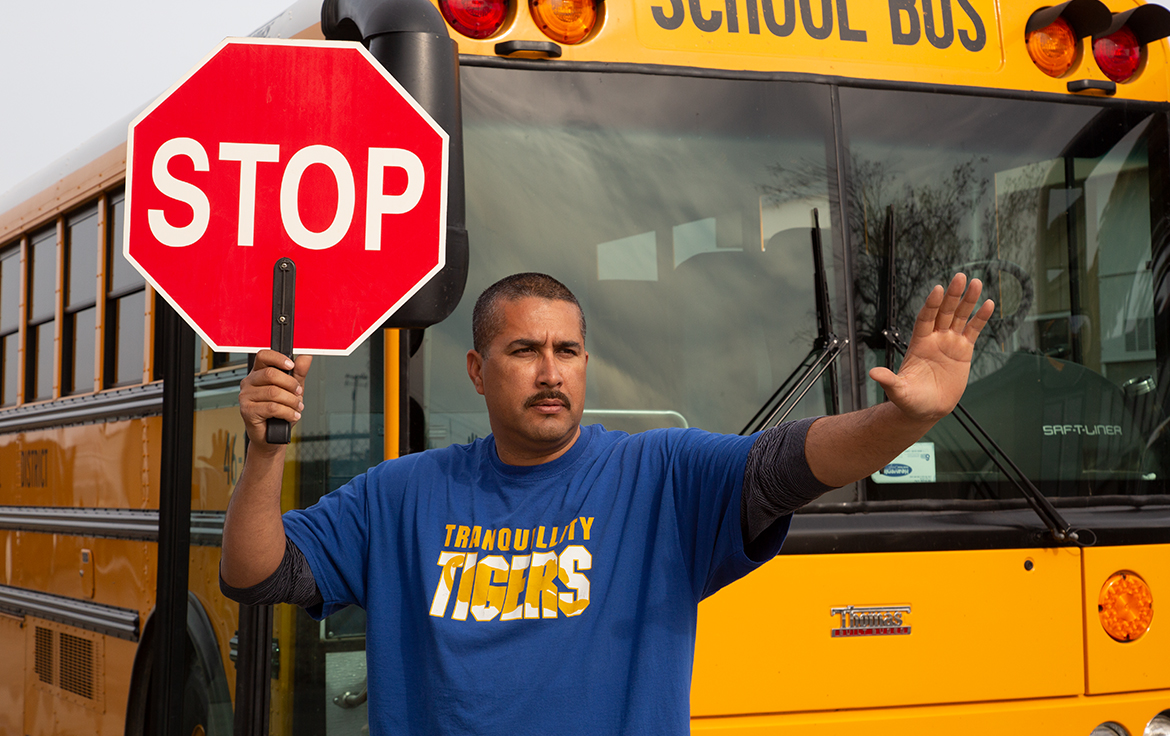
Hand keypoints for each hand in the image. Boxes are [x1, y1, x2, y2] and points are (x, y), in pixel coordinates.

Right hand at [239, 349, 312, 448]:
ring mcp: (246, 397)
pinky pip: (272, 407)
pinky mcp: (247, 411)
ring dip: (291, 401)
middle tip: (298, 393)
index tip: (291, 365)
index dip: (278, 358)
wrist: (273, 436)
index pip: (263, 356)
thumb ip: (299, 372)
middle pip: (270, 374)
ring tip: (296, 408)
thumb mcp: (293, 389)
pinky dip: (287, 412)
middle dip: (290, 384)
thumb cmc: (280, 412)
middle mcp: (249, 383)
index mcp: (258, 373)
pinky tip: (292, 416)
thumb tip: (307, 356)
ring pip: (273, 392)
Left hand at [869, 273, 993, 423]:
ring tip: (976, 283)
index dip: (932, 305)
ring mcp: (949, 343)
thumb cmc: (909, 400)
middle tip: (960, 277)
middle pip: (944, 312)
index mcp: (918, 343)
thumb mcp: (898, 391)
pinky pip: (973, 331)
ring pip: (960, 317)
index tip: (938, 290)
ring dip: (968, 301)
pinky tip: (988, 304)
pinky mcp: (963, 351)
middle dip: (952, 295)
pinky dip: (980, 318)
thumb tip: (873, 373)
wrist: (926, 409)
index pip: (925, 318)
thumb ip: (889, 380)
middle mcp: (934, 338)